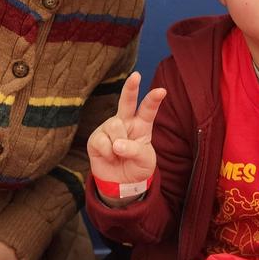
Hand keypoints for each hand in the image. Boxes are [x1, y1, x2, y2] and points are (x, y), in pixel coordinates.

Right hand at [87, 72, 165, 204]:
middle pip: (126, 102)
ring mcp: (109, 128)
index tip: (162, 90)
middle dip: (130, 89)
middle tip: (136, 76)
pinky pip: (102, 141)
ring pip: (114, 126)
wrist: (120, 184)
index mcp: (142, 125)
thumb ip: (135, 150)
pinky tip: (109, 157)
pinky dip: (107, 153)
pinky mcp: (96, 138)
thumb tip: (116, 144)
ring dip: (118, 144)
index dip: (154, 100)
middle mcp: (125, 122)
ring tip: (119, 154)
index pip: (148, 110)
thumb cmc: (136, 167)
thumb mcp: (145, 161)